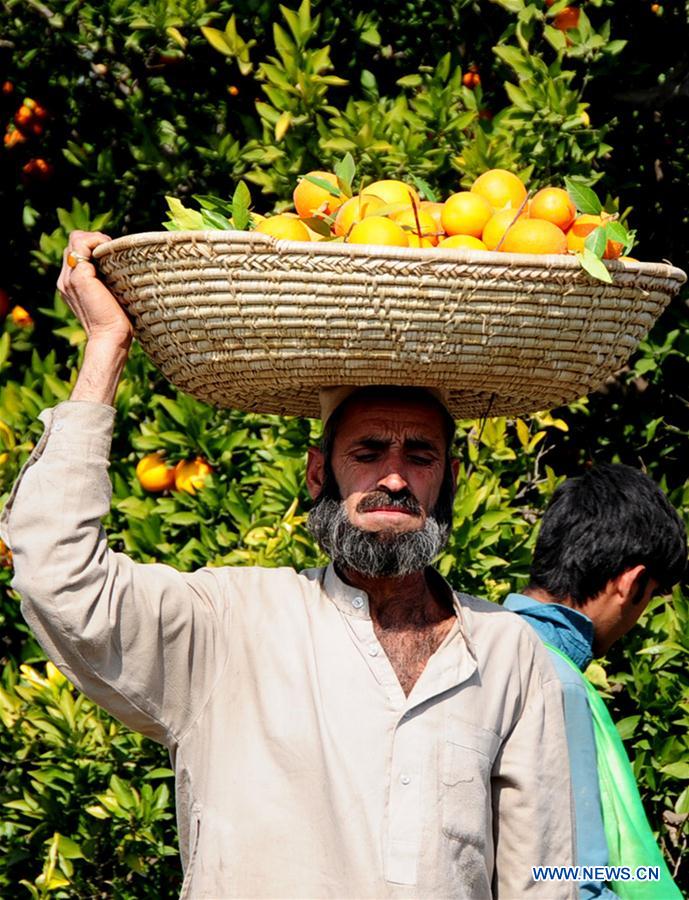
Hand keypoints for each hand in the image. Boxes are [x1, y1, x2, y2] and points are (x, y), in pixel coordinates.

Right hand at [58, 230, 132, 348]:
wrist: (111, 337)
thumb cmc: (117, 321)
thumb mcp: (109, 294)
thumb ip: (105, 279)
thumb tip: (119, 262)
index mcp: (71, 283)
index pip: (75, 251)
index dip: (93, 246)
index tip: (112, 254)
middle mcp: (65, 278)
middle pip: (74, 242)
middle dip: (95, 240)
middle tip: (114, 251)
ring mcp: (69, 277)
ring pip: (76, 239)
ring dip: (96, 239)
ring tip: (111, 250)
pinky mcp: (79, 277)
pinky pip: (82, 245)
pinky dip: (97, 242)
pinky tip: (110, 251)